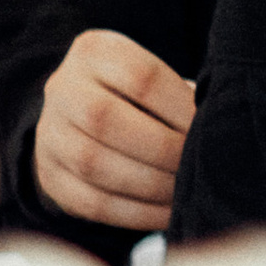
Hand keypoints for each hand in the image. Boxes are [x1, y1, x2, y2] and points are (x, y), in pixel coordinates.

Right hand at [34, 29, 196, 231]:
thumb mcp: (152, 76)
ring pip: (94, 164)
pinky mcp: (50, 176)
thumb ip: (179, 94)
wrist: (83, 115)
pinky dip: (135, 214)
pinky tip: (168, 214)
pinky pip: (90, 202)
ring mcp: (48, 134)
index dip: (179, 107)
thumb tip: (216, 127)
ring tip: (185, 192)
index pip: (140, 76)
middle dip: (162, 148)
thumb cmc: (139, 95)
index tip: (208, 128)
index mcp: (94, 51)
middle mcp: (62, 89)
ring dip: (150, 185)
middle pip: (106, 120)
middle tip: (195, 165)